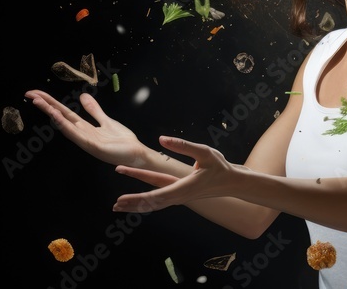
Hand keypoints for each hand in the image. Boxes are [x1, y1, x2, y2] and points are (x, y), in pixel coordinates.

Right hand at [25, 89, 147, 167]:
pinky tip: (58, 117)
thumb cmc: (122, 141)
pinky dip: (66, 125)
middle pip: (60, 117)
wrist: (136, 154)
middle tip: (30, 94)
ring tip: (39, 102)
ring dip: (51, 113)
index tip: (36, 93)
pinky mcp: (93, 145)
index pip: (63, 112)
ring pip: (64, 125)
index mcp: (84, 127)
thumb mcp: (106, 120)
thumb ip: (94, 110)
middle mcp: (81, 133)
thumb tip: (82, 95)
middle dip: (45, 105)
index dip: (50, 102)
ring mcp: (85, 140)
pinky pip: (76, 134)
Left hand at [112, 136, 237, 212]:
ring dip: (137, 205)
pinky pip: (159, 200)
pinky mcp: (180, 195)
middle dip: (132, 204)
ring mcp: (179, 198)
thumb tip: (161, 139)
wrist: (232, 182)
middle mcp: (179, 196)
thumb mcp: (204, 151)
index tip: (122, 198)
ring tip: (119, 206)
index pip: (156, 194)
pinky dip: (146, 202)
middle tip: (114, 206)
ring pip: (154, 204)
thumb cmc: (220, 167)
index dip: (137, 196)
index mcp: (183, 187)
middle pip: (152, 203)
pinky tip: (137, 202)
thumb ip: (183, 145)